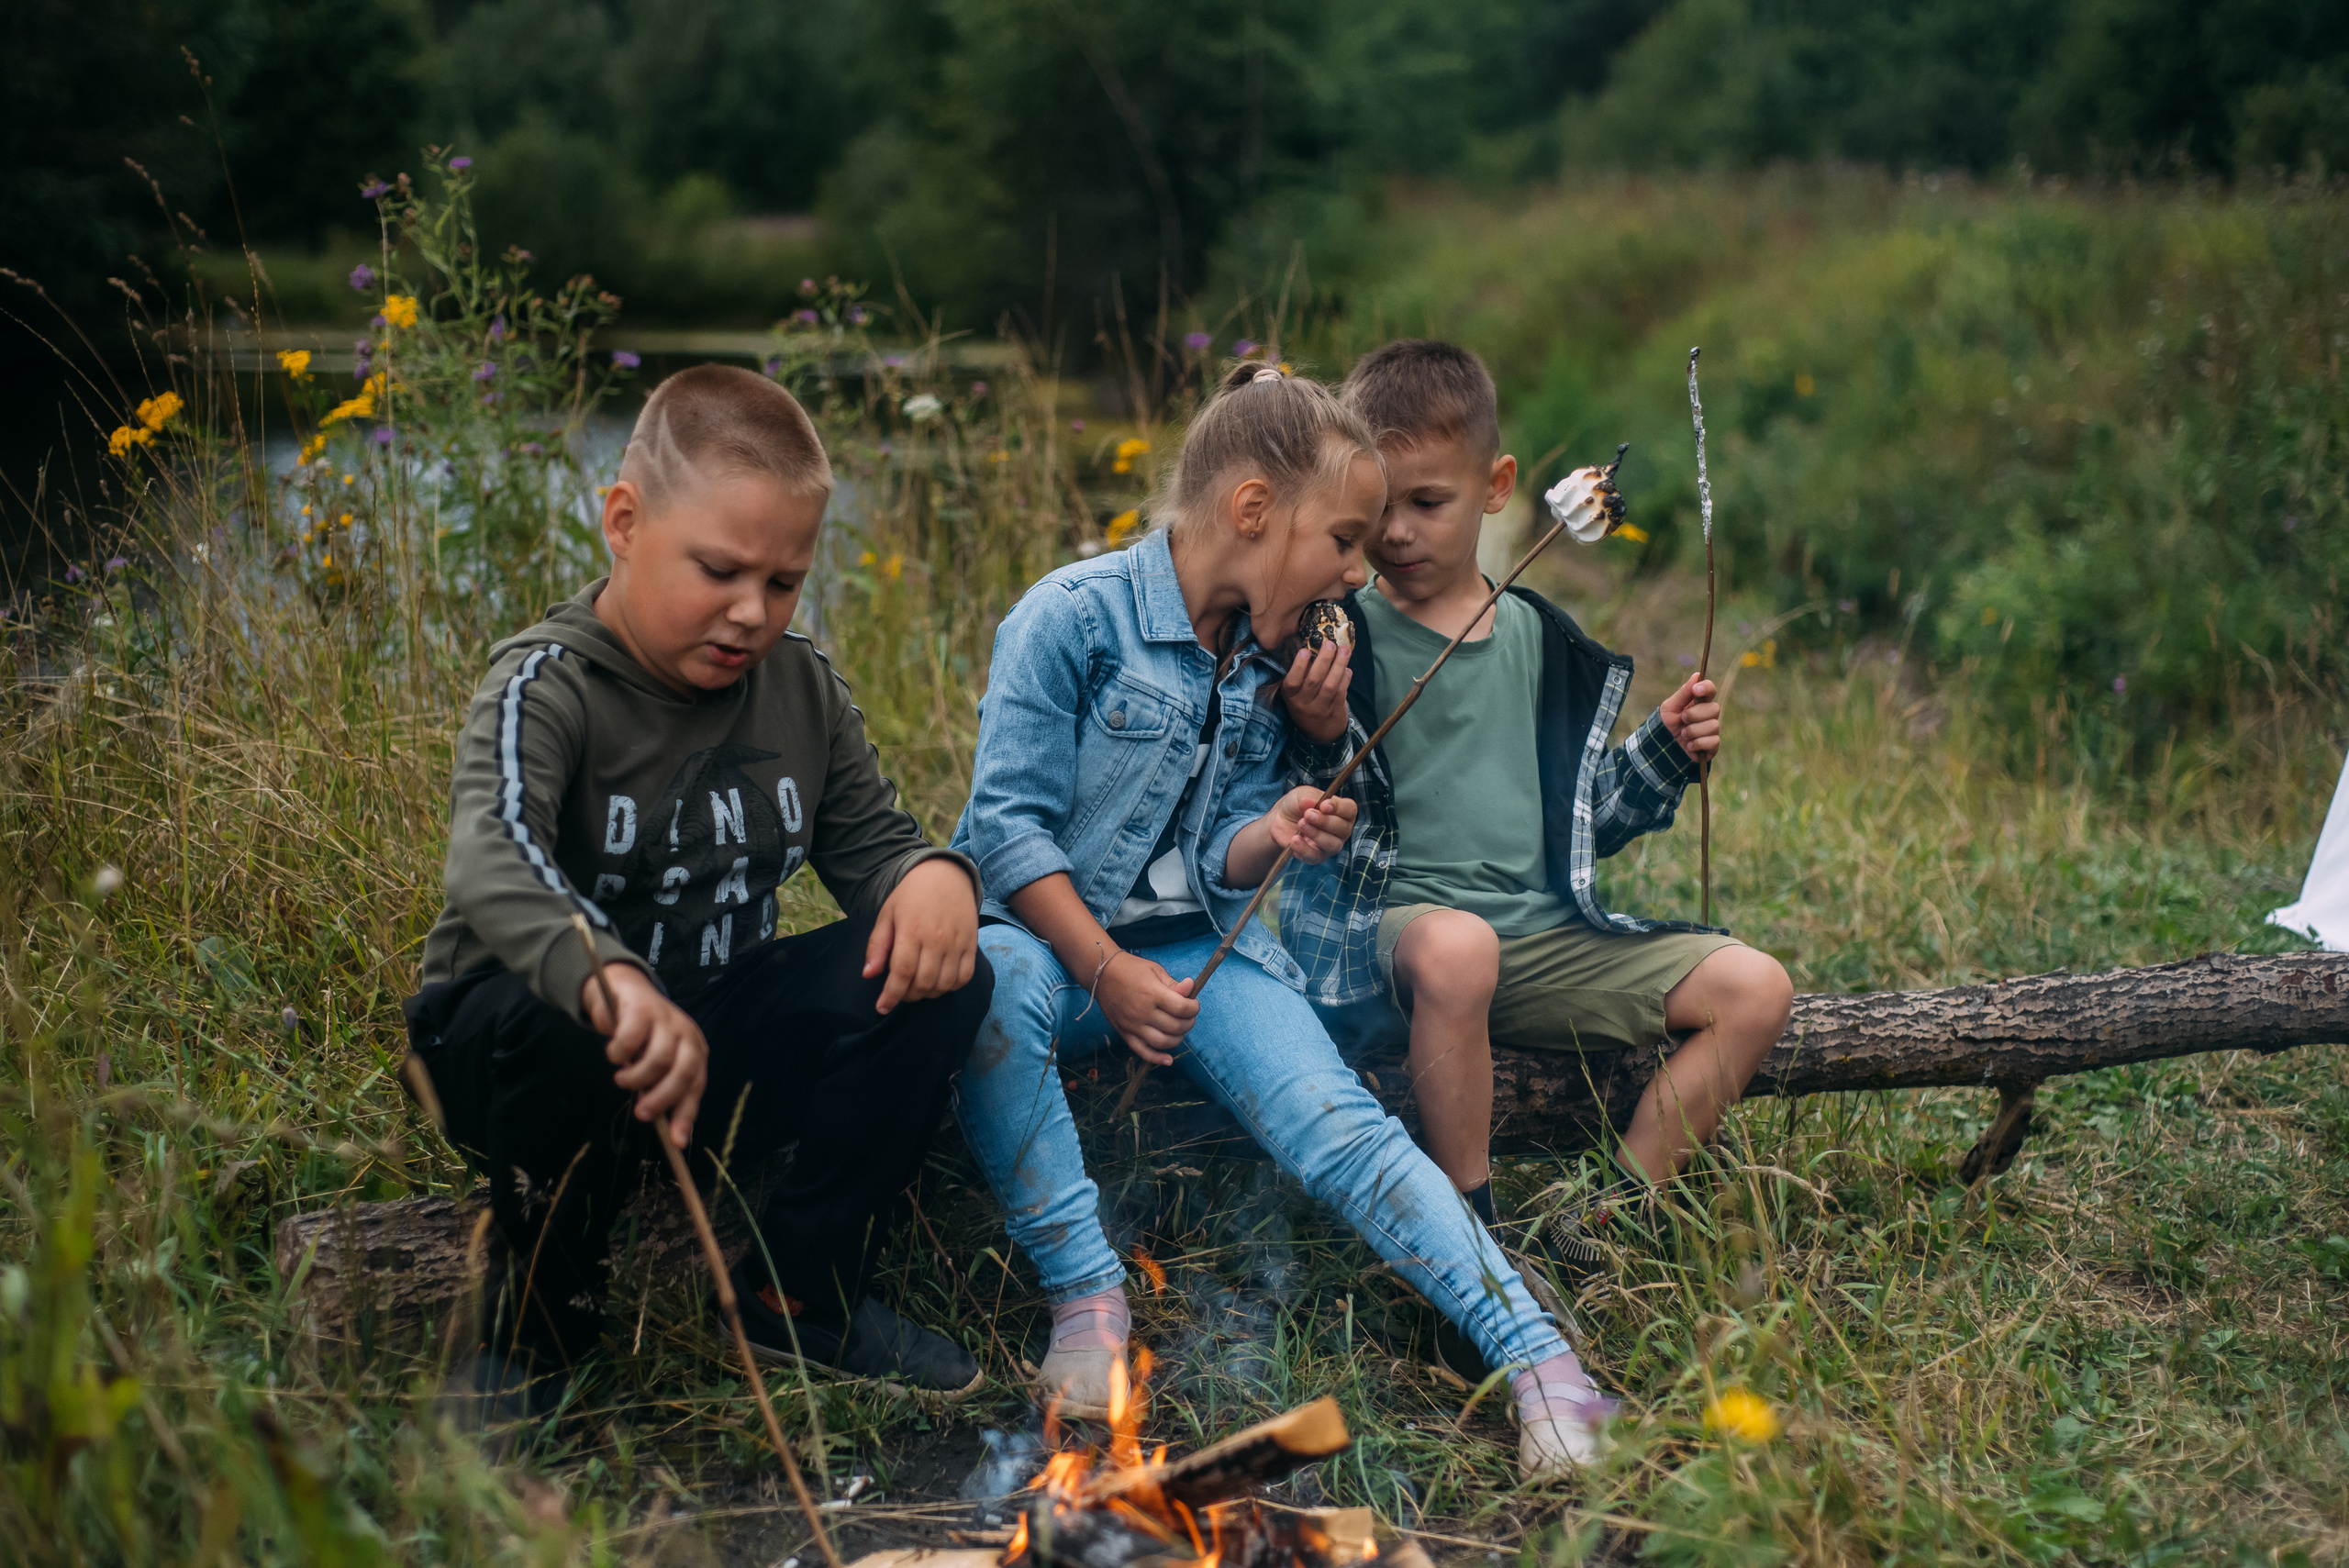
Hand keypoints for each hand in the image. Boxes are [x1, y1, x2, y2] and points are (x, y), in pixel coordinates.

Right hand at [583, 963, 706, 1148]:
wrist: (623, 991)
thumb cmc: (642, 1036)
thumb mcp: (655, 1062)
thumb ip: (661, 1087)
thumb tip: (666, 1127)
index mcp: (694, 1050)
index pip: (696, 1086)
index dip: (686, 1115)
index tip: (676, 1142)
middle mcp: (686, 1034)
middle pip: (684, 1072)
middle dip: (663, 1098)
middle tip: (642, 1113)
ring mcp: (666, 1019)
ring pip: (659, 1059)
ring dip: (636, 1078)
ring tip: (622, 1080)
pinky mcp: (641, 1008)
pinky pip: (630, 1040)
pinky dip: (619, 1054)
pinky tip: (614, 1055)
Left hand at [866, 857, 979, 1013]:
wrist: (946, 875)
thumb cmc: (912, 896)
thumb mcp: (888, 914)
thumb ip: (877, 945)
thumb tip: (869, 975)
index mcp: (912, 930)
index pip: (902, 972)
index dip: (891, 995)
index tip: (882, 1007)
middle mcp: (937, 939)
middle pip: (923, 983)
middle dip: (908, 996)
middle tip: (900, 992)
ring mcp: (957, 943)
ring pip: (944, 984)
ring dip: (929, 993)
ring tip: (918, 987)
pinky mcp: (971, 944)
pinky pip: (964, 977)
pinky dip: (951, 986)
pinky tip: (939, 981)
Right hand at [1094, 949, 1197, 1066]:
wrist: (1102, 975)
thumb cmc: (1131, 969)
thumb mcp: (1155, 970)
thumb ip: (1173, 984)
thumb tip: (1191, 987)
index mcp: (1153, 994)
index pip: (1182, 1008)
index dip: (1193, 1008)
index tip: (1193, 1004)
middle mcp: (1143, 1012)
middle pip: (1175, 1027)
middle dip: (1188, 1023)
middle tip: (1188, 1016)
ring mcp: (1133, 1026)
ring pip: (1162, 1042)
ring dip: (1177, 1039)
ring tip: (1179, 1030)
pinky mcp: (1125, 1034)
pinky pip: (1142, 1052)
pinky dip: (1156, 1058)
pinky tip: (1168, 1059)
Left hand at [1264, 785, 1356, 864]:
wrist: (1279, 819)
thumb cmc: (1297, 805)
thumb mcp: (1301, 794)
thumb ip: (1308, 796)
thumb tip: (1310, 802)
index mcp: (1342, 811)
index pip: (1350, 810)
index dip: (1339, 808)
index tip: (1323, 805)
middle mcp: (1341, 830)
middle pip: (1344, 829)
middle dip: (1325, 821)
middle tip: (1307, 814)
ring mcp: (1330, 845)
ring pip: (1333, 845)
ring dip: (1316, 834)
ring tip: (1301, 824)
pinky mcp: (1317, 856)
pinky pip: (1315, 856)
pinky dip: (1304, 848)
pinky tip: (1294, 839)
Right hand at [1278, 639, 1351, 743]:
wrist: (1320, 734)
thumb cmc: (1307, 704)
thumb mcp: (1297, 694)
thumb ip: (1302, 675)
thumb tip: (1314, 647)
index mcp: (1291, 696)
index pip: (1292, 682)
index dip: (1298, 666)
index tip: (1305, 650)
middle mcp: (1304, 703)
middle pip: (1314, 680)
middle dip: (1323, 660)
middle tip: (1330, 644)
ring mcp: (1320, 708)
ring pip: (1330, 685)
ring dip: (1338, 666)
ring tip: (1344, 650)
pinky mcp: (1335, 711)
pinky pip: (1341, 692)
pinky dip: (1345, 678)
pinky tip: (1347, 668)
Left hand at [1659, 675, 1719, 763]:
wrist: (1661, 748)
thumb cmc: (1665, 725)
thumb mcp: (1669, 707)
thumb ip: (1683, 693)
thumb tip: (1697, 675)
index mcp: (1698, 702)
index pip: (1710, 690)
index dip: (1706, 688)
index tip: (1695, 690)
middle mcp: (1708, 715)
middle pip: (1715, 708)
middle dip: (1694, 715)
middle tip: (1682, 720)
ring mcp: (1711, 731)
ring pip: (1713, 725)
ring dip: (1693, 731)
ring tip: (1683, 735)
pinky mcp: (1712, 746)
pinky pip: (1714, 741)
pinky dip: (1698, 743)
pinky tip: (1689, 746)